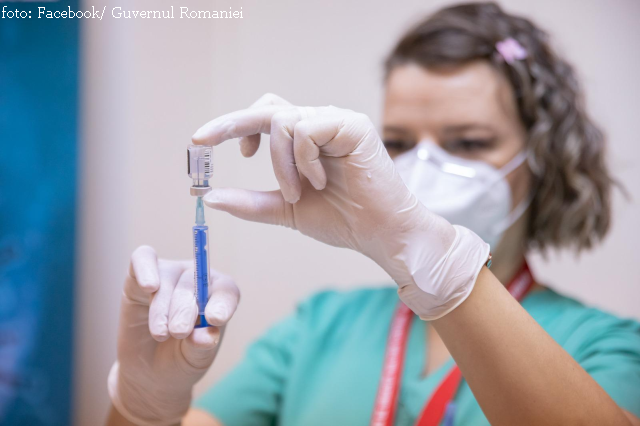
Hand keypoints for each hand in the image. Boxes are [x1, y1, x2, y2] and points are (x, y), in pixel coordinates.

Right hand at [108, 246, 239, 425]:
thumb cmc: (181, 361)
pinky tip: (149, 286)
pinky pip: (142, 259)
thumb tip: (205, 335)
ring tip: (161, 334)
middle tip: (180, 332)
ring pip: (167, 279)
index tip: (215, 319)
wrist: (148, 375)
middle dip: (186, 310)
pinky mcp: (137, 279)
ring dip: (163, 309)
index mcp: (217, 297)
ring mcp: (167, 276)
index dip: (222, 302)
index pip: (226, 290)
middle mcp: (194, 280)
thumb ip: (201, 347)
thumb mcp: (196, 360)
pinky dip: (145, 268)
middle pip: (193, 283)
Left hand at [192, 94, 488, 319]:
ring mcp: (337, 121)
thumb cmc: (342, 220)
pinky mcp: (353, 126)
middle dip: (231, 124)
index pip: (264, 118)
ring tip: (297, 193)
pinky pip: (308, 131)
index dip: (232, 125)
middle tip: (201, 140)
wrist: (381, 234)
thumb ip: (251, 203)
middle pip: (268, 108)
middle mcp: (320, 123)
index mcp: (306, 140)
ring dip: (279, 164)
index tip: (203, 143)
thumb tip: (210, 198)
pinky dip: (303, 160)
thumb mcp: (286, 210)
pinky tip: (319, 181)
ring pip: (284, 122)